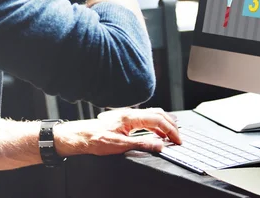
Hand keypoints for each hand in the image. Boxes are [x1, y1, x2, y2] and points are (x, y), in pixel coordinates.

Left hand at [54, 108, 180, 156]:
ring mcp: (128, 115)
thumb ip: (141, 144)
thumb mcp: (119, 145)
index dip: (170, 130)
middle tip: (178, 138)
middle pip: (158, 113)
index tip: (177, 140)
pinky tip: (157, 132)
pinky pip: (146, 118)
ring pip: (153, 114)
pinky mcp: (126, 119)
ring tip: (172, 134)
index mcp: (131, 117)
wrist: (81, 136)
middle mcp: (131, 113)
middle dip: (171, 125)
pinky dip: (156, 124)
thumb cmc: (95, 139)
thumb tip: (159, 145)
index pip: (158, 120)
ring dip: (164, 123)